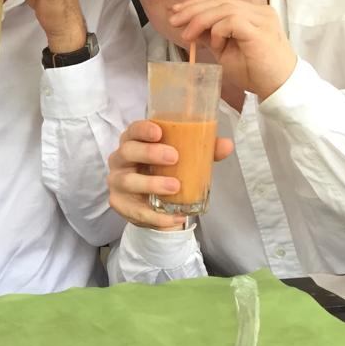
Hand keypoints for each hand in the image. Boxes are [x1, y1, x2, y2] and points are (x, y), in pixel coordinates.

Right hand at [107, 120, 233, 229]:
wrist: (155, 205)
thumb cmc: (166, 172)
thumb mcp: (185, 159)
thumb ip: (204, 151)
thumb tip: (226, 145)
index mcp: (134, 142)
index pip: (133, 130)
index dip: (143, 129)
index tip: (159, 132)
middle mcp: (121, 159)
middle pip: (128, 151)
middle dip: (149, 153)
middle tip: (174, 157)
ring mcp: (117, 181)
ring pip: (128, 181)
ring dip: (152, 183)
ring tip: (175, 187)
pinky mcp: (119, 203)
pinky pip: (135, 210)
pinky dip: (155, 215)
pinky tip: (174, 216)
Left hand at [170, 0, 296, 99]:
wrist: (278, 88)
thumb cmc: (254, 72)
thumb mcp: (225, 51)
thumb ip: (211, 36)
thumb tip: (190, 27)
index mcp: (252, 14)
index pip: (221, 2)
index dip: (197, 4)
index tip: (176, 12)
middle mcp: (259, 12)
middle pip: (221, 2)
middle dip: (193, 9)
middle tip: (174, 20)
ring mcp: (262, 19)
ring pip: (225, 8)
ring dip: (201, 20)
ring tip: (187, 35)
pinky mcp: (262, 30)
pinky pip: (233, 21)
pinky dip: (218, 31)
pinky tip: (215, 45)